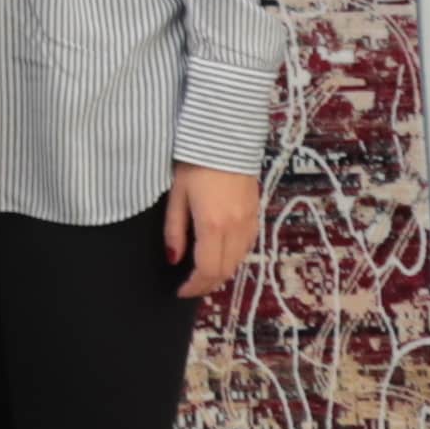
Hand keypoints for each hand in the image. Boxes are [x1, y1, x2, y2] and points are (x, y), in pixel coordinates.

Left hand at [167, 165, 264, 296]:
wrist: (226, 137)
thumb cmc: (195, 163)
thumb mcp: (177, 195)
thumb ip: (174, 230)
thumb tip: (173, 259)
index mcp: (212, 225)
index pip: (207, 270)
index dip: (194, 287)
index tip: (180, 291)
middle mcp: (235, 227)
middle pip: (225, 270)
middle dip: (207, 284)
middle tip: (190, 286)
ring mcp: (249, 220)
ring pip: (238, 260)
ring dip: (221, 272)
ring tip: (203, 273)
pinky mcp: (256, 213)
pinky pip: (247, 246)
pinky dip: (234, 257)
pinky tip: (221, 254)